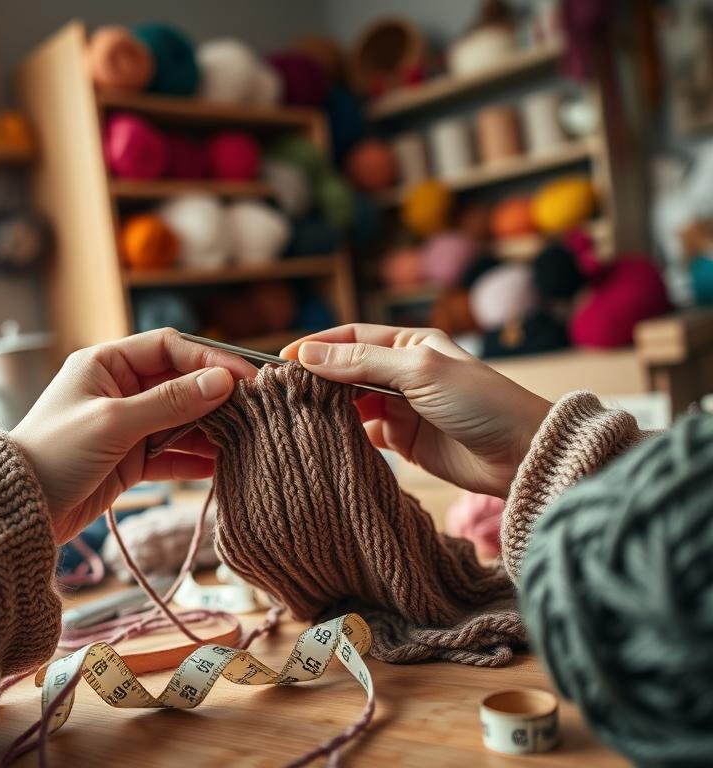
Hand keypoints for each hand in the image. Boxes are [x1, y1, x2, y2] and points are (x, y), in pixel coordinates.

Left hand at [11, 329, 256, 542]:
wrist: (20, 510)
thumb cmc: (54, 454)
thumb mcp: (114, 423)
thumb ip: (169, 403)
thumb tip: (222, 382)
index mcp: (106, 364)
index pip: (168, 348)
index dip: (208, 360)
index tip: (243, 378)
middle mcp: (119, 390)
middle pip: (179, 384)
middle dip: (215, 397)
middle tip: (253, 409)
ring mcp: (127, 425)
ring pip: (181, 420)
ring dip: (210, 430)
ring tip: (245, 438)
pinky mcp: (131, 460)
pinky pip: (172, 453)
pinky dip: (196, 459)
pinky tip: (224, 465)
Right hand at [281, 324, 550, 497]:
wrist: (522, 455)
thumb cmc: (480, 402)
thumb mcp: (419, 372)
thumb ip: (362, 363)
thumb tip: (308, 354)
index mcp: (409, 344)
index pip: (351, 339)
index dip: (316, 347)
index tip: (282, 362)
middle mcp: (402, 373)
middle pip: (346, 372)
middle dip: (316, 380)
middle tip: (281, 394)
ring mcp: (402, 408)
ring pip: (351, 404)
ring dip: (327, 409)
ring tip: (296, 418)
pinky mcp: (404, 442)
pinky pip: (363, 434)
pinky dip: (344, 436)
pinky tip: (324, 440)